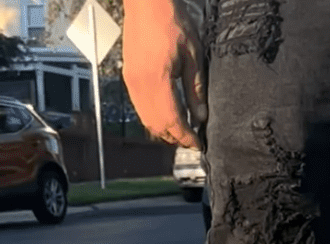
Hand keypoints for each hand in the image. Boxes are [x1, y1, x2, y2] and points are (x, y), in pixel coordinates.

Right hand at [123, 0, 206, 147]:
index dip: (186, 136)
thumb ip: (196, 90)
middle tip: (192, 141)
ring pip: (146, 119)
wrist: (146, 2)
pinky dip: (153, 118)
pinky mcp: (128, 76)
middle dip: (175, 138)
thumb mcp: (193, 56)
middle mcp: (140, 84)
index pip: (173, 120)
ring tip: (181, 132)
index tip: (198, 144)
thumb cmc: (171, 22)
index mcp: (157, 80)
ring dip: (164, 131)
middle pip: (157, 125)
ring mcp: (131, 81)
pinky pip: (139, 107)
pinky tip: (167, 117)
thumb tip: (201, 117)